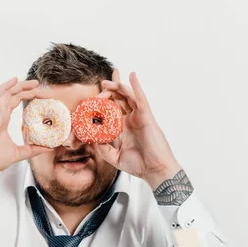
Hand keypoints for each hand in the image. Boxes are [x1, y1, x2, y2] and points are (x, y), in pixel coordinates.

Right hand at [0, 78, 50, 176]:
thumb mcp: (18, 154)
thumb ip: (32, 150)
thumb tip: (49, 148)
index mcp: (2, 121)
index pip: (14, 102)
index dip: (26, 96)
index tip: (40, 95)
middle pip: (11, 95)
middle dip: (25, 88)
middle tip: (40, 86)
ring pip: (5, 93)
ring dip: (18, 85)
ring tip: (33, 83)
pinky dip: (4, 87)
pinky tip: (14, 80)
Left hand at [97, 70, 181, 188]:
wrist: (155, 171)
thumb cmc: (140, 165)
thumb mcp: (115, 157)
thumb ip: (103, 149)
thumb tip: (92, 139)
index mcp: (125, 128)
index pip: (113, 109)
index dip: (105, 101)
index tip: (93, 98)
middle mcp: (132, 120)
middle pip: (120, 99)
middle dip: (109, 91)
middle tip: (100, 87)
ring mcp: (139, 117)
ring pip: (128, 96)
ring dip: (117, 86)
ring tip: (106, 82)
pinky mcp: (146, 116)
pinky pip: (140, 98)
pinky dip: (136, 86)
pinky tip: (132, 75)